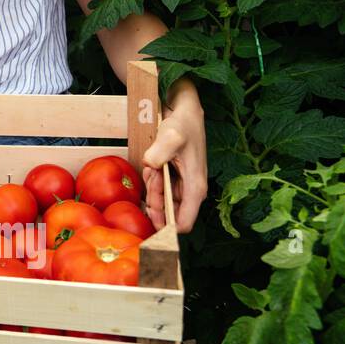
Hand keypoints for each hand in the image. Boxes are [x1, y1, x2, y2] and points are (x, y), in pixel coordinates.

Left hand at [142, 89, 206, 232]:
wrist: (184, 112)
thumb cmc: (183, 125)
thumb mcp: (171, 135)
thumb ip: (160, 151)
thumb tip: (151, 164)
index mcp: (195, 188)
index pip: (183, 224)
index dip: (166, 231)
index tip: (149, 227)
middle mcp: (190, 191)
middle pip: (167, 214)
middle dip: (154, 202)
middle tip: (153, 176)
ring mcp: (182, 186)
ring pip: (161, 203)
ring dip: (152, 190)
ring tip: (155, 168)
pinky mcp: (173, 180)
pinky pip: (158, 191)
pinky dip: (151, 183)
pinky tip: (153, 168)